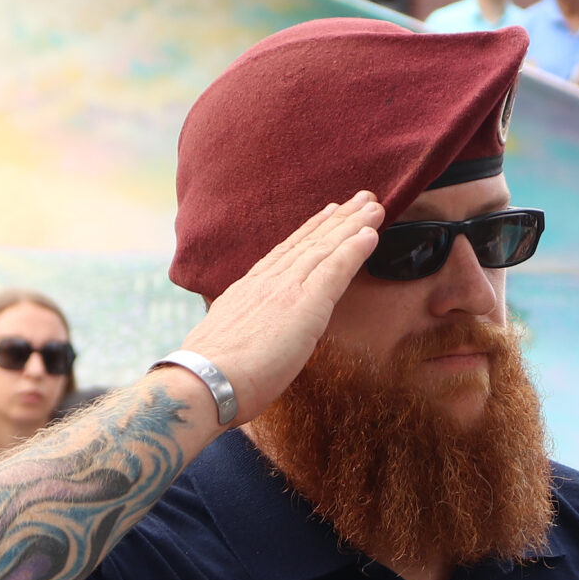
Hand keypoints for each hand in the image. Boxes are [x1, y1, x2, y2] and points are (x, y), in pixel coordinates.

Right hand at [173, 192, 383, 427]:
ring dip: (352, 225)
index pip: (285, 254)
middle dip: (337, 219)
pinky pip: (335, 269)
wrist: (204, 381)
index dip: (310, 231)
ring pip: (325, 248)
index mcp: (248, 291)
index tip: (328, 213)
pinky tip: (370, 233)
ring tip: (374, 206)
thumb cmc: (211, 377)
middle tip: (361, 198)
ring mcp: (285, 289)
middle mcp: (267, 282)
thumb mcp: (224, 342)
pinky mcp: (304, 303)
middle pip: (309, 243)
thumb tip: (245, 341)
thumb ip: (243, 332)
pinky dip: (354, 249)